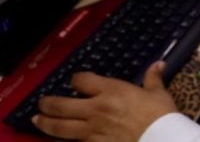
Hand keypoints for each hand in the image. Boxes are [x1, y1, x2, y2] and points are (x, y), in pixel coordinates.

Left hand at [32, 61, 177, 140]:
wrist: (161, 139)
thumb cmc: (160, 116)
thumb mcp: (158, 94)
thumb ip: (153, 78)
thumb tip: (158, 64)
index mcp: (110, 91)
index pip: (81, 80)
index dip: (76, 80)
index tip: (76, 81)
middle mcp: (96, 109)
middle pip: (61, 104)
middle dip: (48, 103)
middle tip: (42, 103)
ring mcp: (92, 130)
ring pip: (59, 127)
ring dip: (45, 123)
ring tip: (37, 120)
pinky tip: (54, 141)